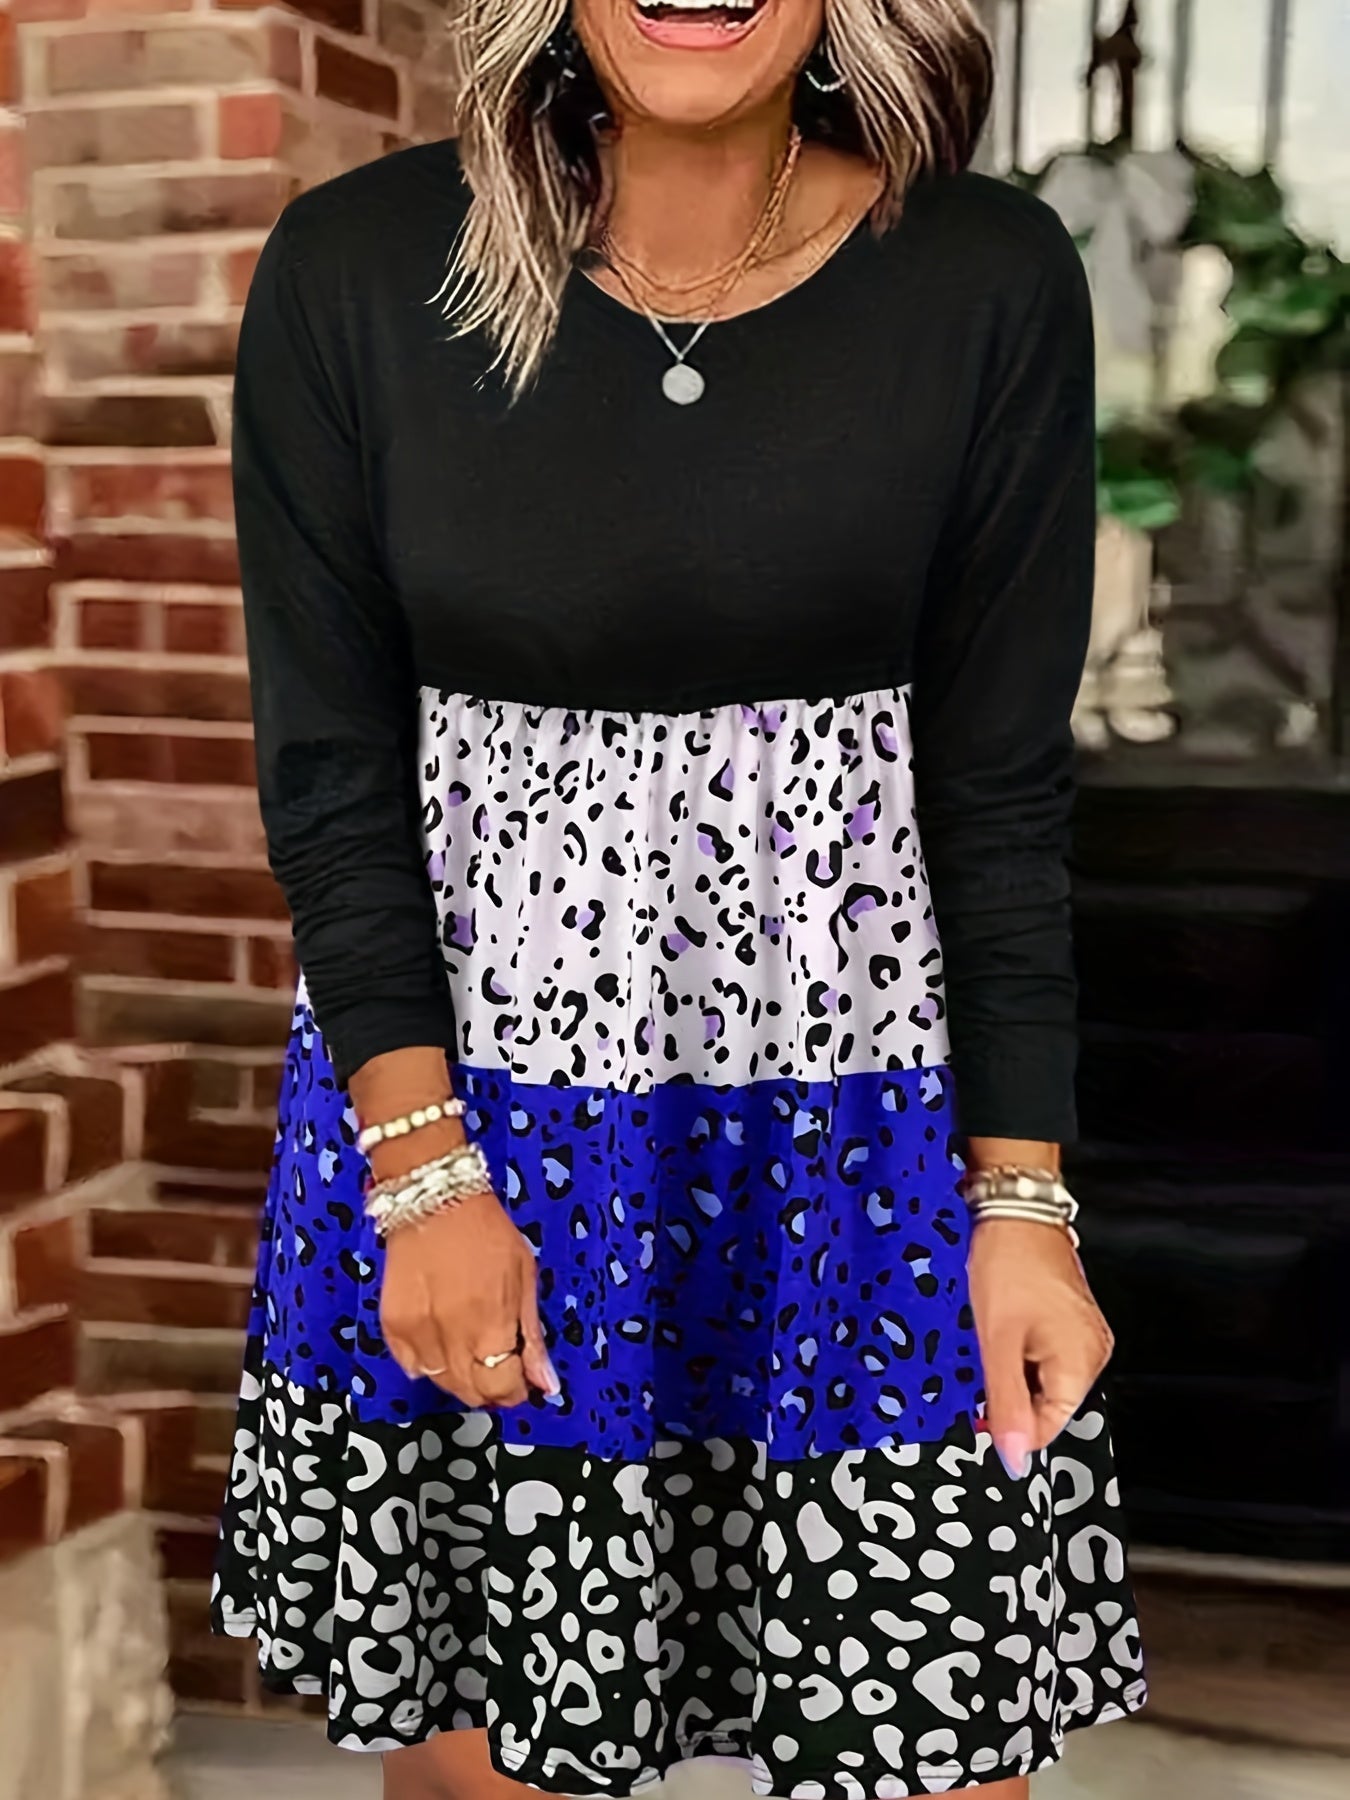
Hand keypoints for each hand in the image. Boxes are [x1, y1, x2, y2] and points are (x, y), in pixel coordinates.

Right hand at [380, 1190, 558, 1408]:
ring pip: (443, 1384)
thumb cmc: (486, 1232)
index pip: (503, 1386)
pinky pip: (412, 1367)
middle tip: (501, 1368)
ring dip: (463, 1378)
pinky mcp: (393, 1326)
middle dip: (492, 1388)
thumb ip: (532, 1336)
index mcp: (491, 1323)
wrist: (434, 1201)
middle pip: (472, 1392)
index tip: (521, 1380)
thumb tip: (545, 1383)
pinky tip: (443, 1342)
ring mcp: (418, 1333)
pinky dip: (429, 1364)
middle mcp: (452, 1335)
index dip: (516, 1390)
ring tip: (473, 1352)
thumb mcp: (524, 1277)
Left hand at [968, 1217, 1113, 1480]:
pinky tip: (998, 1329)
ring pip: (1041, 1376)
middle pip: (1047, 1400)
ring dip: (1010, 1370)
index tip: (978, 1420)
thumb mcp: (997, 1342)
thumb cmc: (1009, 1264)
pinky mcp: (1068, 1316)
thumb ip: (1006, 1403)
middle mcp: (1091, 1351)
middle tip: (977, 1368)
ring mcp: (1082, 1332)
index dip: (1011, 1428)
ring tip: (988, 1339)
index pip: (1049, 1425)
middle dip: (1009, 1394)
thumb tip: (1014, 1457)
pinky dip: (1017, 1349)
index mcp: (1082, 1363)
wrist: (1015, 1209)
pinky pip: (1042, 1351)